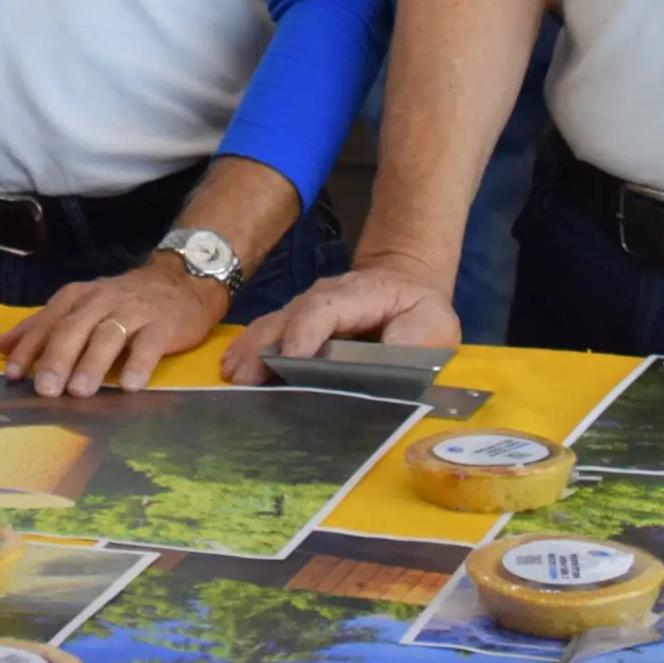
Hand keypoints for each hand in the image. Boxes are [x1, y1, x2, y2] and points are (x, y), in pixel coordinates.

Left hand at [0, 263, 226, 397]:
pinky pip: (149, 344)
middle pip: (75, 328)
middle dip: (57, 358)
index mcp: (78, 297)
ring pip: (108, 335)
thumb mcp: (80, 307)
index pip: (48, 321)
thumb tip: (2, 346)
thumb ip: (43, 326)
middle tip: (44, 389)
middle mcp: (102, 301)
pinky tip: (131, 385)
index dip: (29, 347)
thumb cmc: (122, 302)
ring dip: (92, 363)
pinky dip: (139, 363)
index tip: (12, 375)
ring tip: (80, 391)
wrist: (180, 282)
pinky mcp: (163, 324)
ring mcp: (134, 311)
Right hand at [222, 258, 460, 384]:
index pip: (324, 310)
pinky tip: (230, 365)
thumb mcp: (433, 324)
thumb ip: (411, 343)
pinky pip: (268, 331)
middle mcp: (322, 298)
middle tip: (243, 380)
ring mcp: (305, 309)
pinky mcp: (296, 323)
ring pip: (272, 324)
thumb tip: (384, 364)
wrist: (405, 282)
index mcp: (357, 296)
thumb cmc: (419, 309)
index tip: (291, 363)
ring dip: (250, 350)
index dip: (305, 334)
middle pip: (288, 318)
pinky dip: (248, 348)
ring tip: (231, 376)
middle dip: (265, 348)